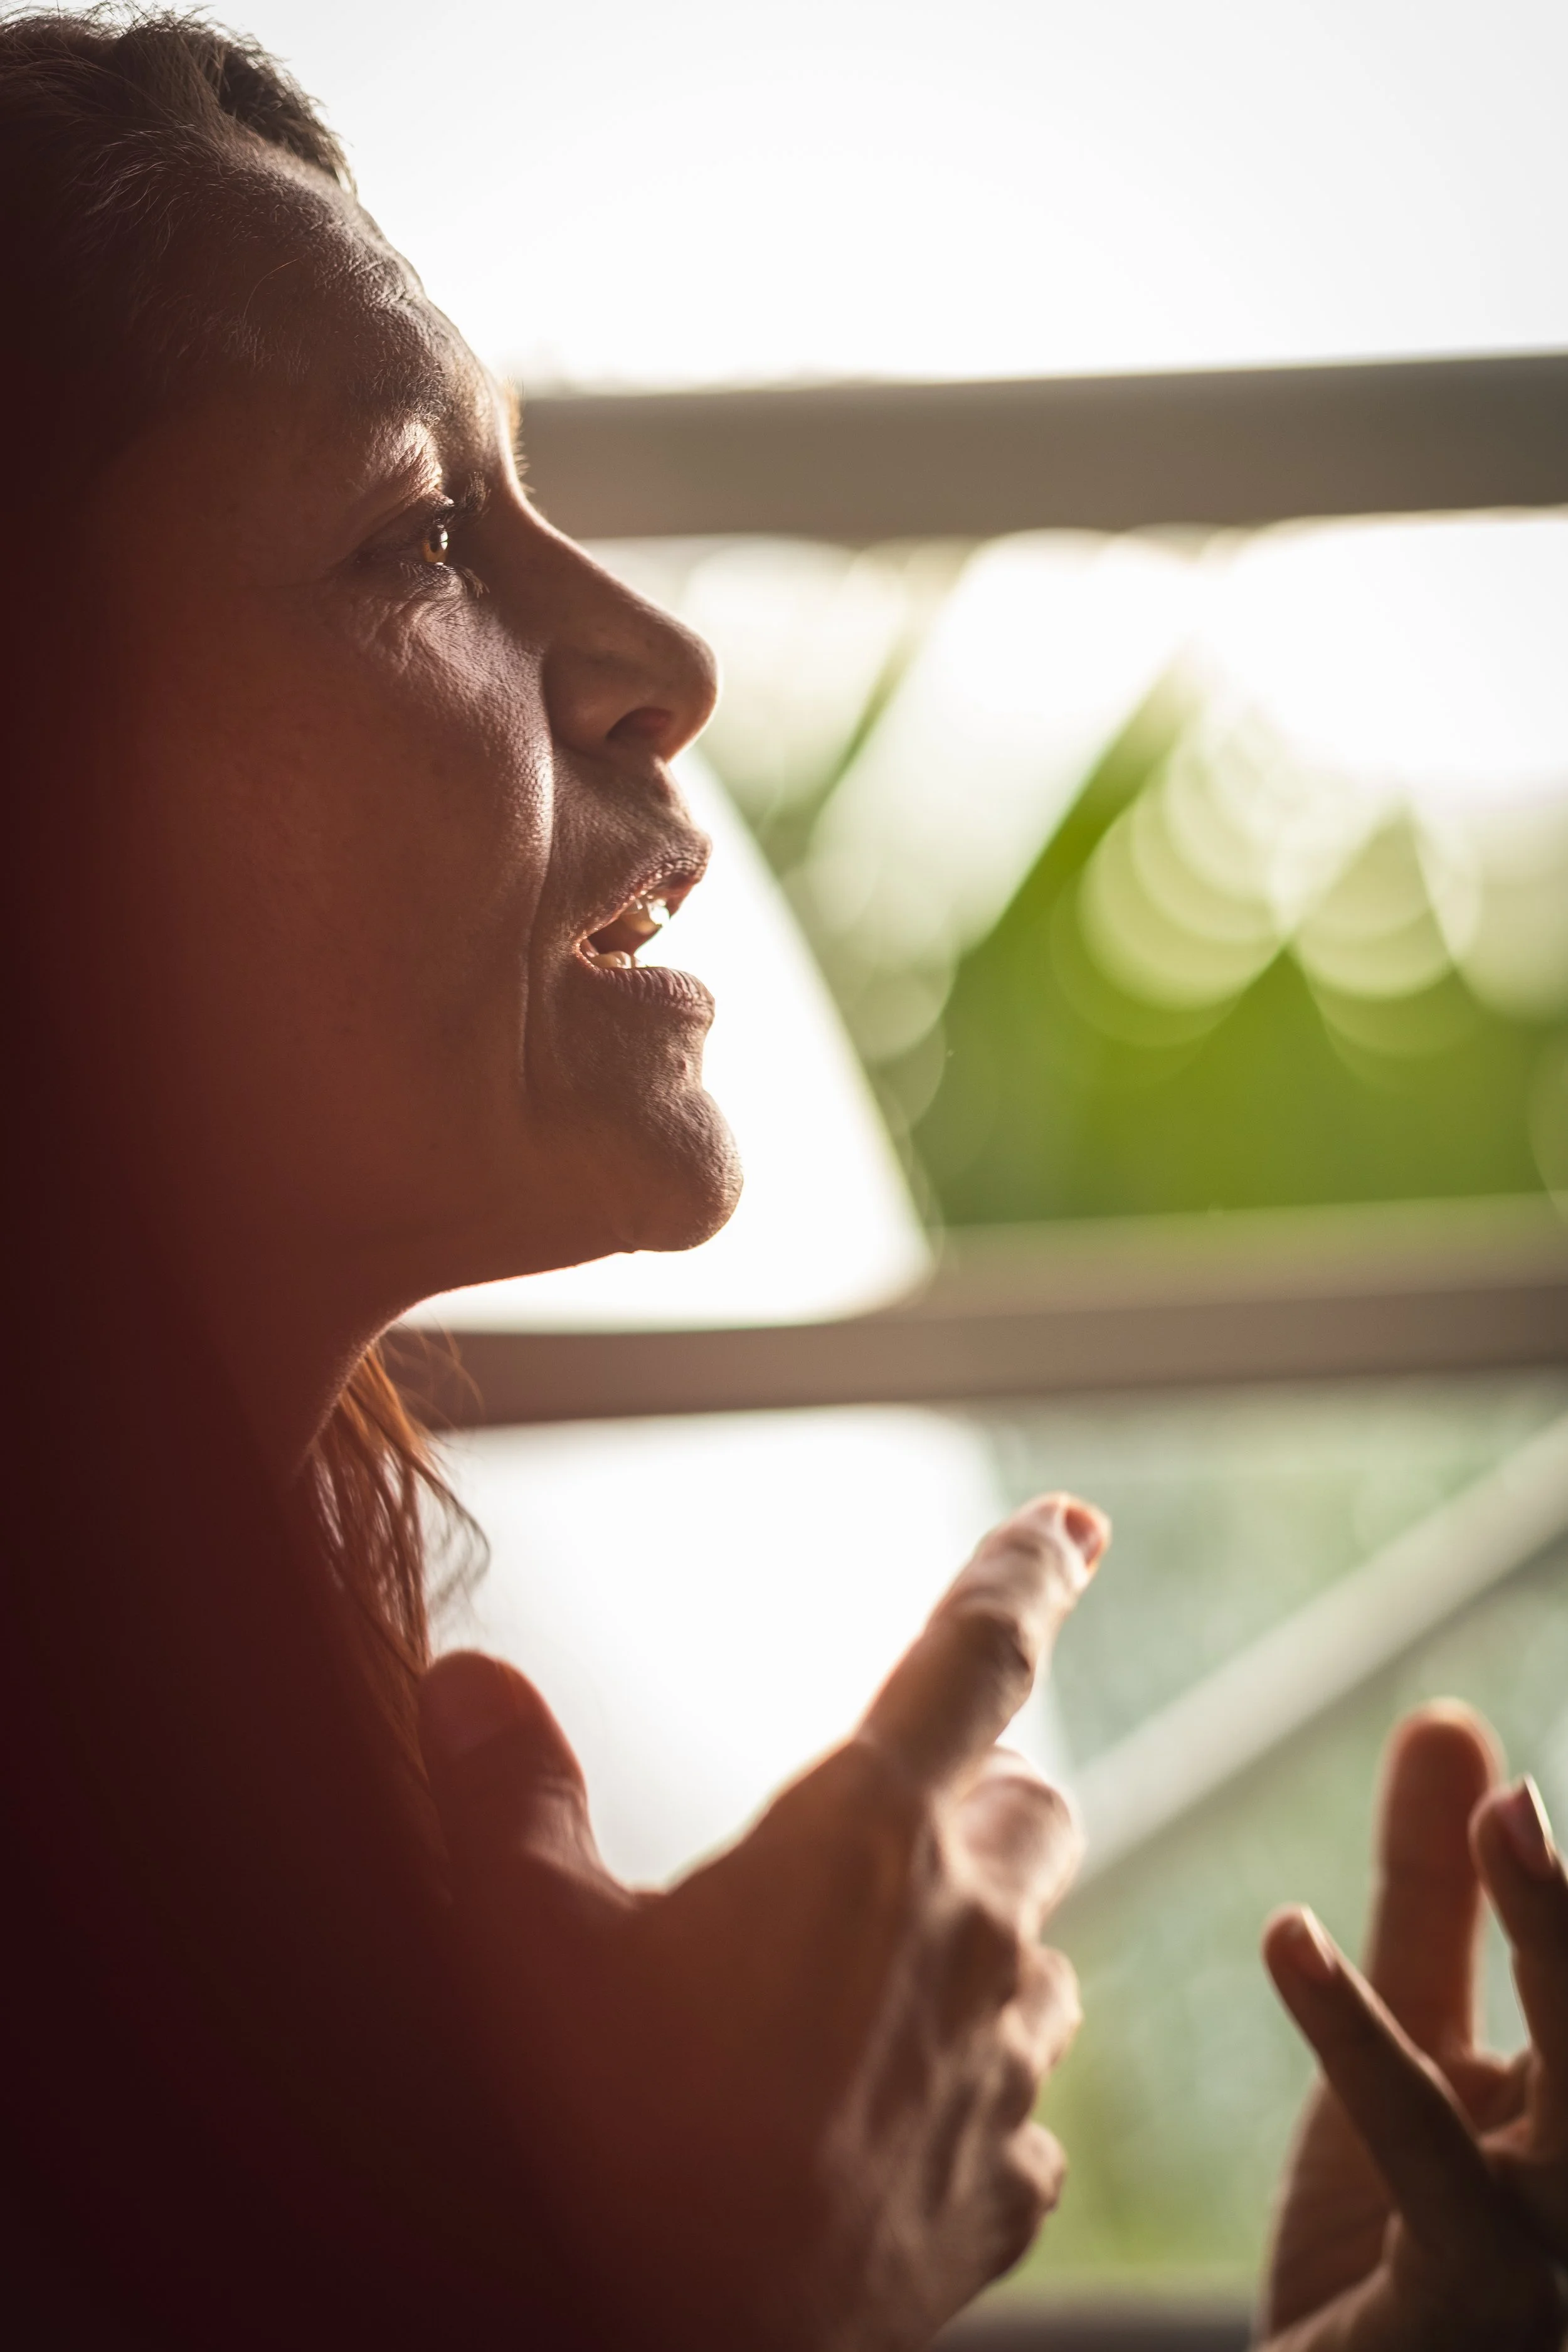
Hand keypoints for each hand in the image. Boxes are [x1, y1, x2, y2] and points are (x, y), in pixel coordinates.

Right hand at [419, 1492, 1106, 2351]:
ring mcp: (1001, 2076)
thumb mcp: (523, 1944)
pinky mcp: (1004, 2197)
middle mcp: (966, 1940)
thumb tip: (468, 1681)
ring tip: (866, 1985)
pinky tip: (877, 2118)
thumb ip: (507, 1792)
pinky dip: (968, 2089)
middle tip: (898, 1820)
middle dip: (980, 1792)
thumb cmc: (597, 2145)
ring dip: (980, 1942)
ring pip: (1039, 1955)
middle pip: (1032, 1806)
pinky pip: (1019, 2107)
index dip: (1029, 1569)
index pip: (980, 1654)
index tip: (1077, 1524)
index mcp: (865, 1843)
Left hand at [1259, 1703, 1567, 2349]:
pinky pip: (1439, 2175)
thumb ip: (1440, 1896)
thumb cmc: (1396, 2235)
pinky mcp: (1474, 2312)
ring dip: (1560, 1947)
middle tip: (1539, 1790)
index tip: (1536, 1790)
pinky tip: (1293, 1937)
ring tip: (1509, 1815)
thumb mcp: (1416, 2040)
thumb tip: (1452, 1721)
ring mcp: (1561, 2265)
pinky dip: (1367, 2046)